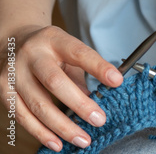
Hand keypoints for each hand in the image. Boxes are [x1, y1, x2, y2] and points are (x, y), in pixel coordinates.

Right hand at [0, 25, 122, 151]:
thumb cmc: (49, 49)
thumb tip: (97, 98)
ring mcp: (14, 74)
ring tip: (83, 138)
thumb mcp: (68, 49)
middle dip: (80, 104)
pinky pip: (23, 117)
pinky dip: (42, 133)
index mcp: (54, 39)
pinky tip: (58, 143)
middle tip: (99, 119)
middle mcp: (32, 55)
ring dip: (63, 126)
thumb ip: (83, 71)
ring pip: (39, 105)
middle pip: (55, 82)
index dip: (98, 67)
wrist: (13, 41)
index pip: (79, 53)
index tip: (116, 80)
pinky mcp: (3, 91)